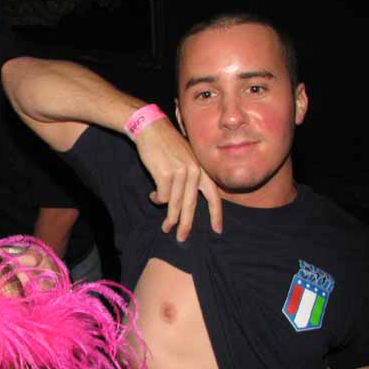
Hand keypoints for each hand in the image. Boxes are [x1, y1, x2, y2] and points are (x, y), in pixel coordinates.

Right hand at [133, 118, 222, 240]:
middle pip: (191, 206)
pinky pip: (161, 197)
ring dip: (169, 219)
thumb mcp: (186, 158)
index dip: (216, 214)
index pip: (213, 196)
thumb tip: (188, 201)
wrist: (151, 129)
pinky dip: (156, 199)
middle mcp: (194, 172)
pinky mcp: (165, 174)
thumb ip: (191, 176)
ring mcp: (180, 173)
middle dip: (187, 225)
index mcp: (201, 169)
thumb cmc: (167, 145)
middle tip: (182, 238)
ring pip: (175, 205)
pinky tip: (152, 195)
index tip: (217, 230)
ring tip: (165, 228)